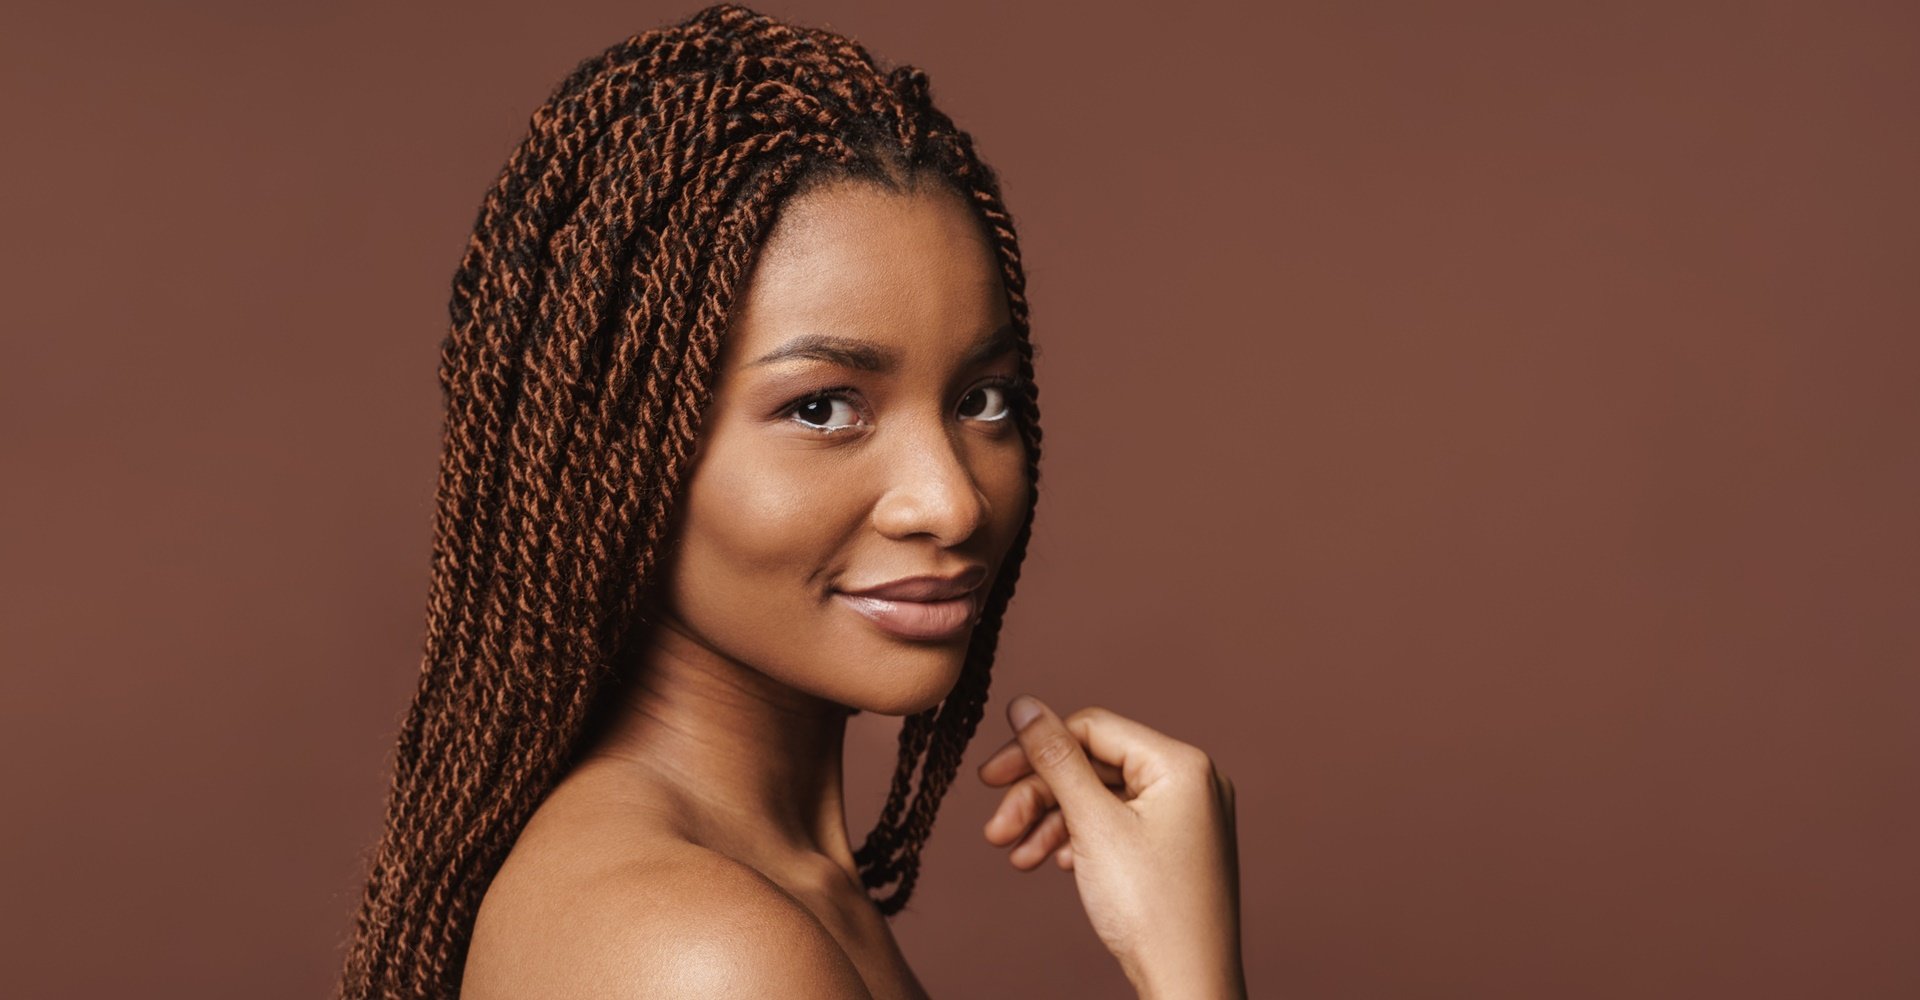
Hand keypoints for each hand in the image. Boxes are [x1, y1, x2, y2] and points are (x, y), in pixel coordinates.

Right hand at [978, 696, 1245, 999]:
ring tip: (1016, 856)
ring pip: (1100, 800)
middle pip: (1093, 766)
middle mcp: (1191, 782)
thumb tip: (1023, 704)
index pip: (1093, 729)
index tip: (989, 777)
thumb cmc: (1149, 907)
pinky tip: (1054, 864)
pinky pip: (1117, 826)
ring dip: (1051, 823)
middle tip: (996, 830)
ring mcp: (1185, 817)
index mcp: (1181, 764)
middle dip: (1039, 797)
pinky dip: (1079, 841)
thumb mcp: (1092, 824)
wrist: (1188, 985)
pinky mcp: (1174, 848)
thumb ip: (1055, 759)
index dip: (1035, 748)